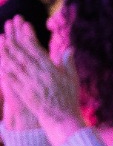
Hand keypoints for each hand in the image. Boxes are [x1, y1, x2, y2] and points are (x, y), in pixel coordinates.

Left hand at [0, 17, 81, 136]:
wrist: (62, 119)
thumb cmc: (68, 98)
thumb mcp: (72, 79)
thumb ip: (68, 63)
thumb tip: (69, 49)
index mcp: (52, 70)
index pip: (38, 50)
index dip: (30, 37)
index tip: (24, 27)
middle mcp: (40, 76)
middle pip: (24, 56)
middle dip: (14, 43)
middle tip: (7, 32)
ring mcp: (30, 85)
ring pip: (15, 66)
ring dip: (6, 54)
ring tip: (0, 43)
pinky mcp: (23, 93)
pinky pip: (11, 79)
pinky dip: (4, 70)